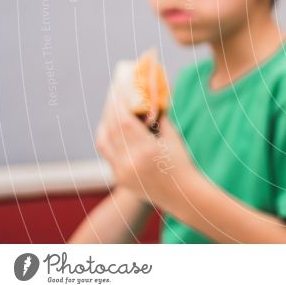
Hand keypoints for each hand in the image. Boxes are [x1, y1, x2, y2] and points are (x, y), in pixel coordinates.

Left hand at [95, 95, 195, 210]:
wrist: (182, 195)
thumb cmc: (182, 163)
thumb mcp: (173, 138)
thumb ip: (159, 119)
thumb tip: (148, 100)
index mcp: (147, 150)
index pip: (124, 122)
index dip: (119, 104)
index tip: (119, 89)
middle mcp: (131, 162)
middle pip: (111, 129)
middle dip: (111, 109)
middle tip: (113, 94)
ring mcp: (122, 172)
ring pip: (103, 142)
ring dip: (105, 123)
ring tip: (110, 110)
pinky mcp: (119, 178)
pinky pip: (108, 154)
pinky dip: (108, 138)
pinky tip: (112, 128)